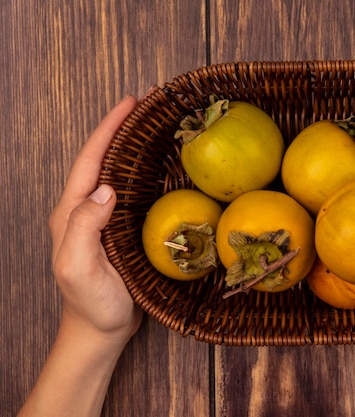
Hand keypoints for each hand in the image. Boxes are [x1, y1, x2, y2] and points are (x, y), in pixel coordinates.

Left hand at [48, 95, 142, 345]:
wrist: (100, 330)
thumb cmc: (91, 303)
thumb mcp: (79, 268)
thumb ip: (84, 228)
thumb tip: (105, 189)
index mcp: (73, 212)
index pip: (90, 160)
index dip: (108, 130)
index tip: (130, 104)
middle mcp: (87, 208)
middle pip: (104, 158)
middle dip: (123, 128)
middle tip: (150, 105)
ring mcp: (105, 218)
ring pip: (119, 172)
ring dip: (136, 146)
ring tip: (158, 126)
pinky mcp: (122, 228)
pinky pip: (134, 191)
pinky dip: (147, 171)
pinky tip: (163, 166)